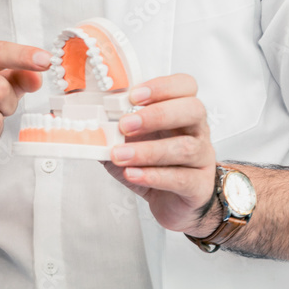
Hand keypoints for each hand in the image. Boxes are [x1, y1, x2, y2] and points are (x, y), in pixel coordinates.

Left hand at [104, 74, 218, 234]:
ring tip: (120, 155)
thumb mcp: (130, 142)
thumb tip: (86, 122)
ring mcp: (202, 158)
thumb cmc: (153, 165)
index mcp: (181, 112)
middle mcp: (197, 131)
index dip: (162, 86)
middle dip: (156, 115)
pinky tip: (132, 173)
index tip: (134, 95)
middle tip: (125, 125)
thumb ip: (113, 129)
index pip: (185, 86)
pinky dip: (153, 176)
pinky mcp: (199, 186)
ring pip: (185, 148)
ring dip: (148, 150)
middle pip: (193, 110)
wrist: (172, 201)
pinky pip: (182, 179)